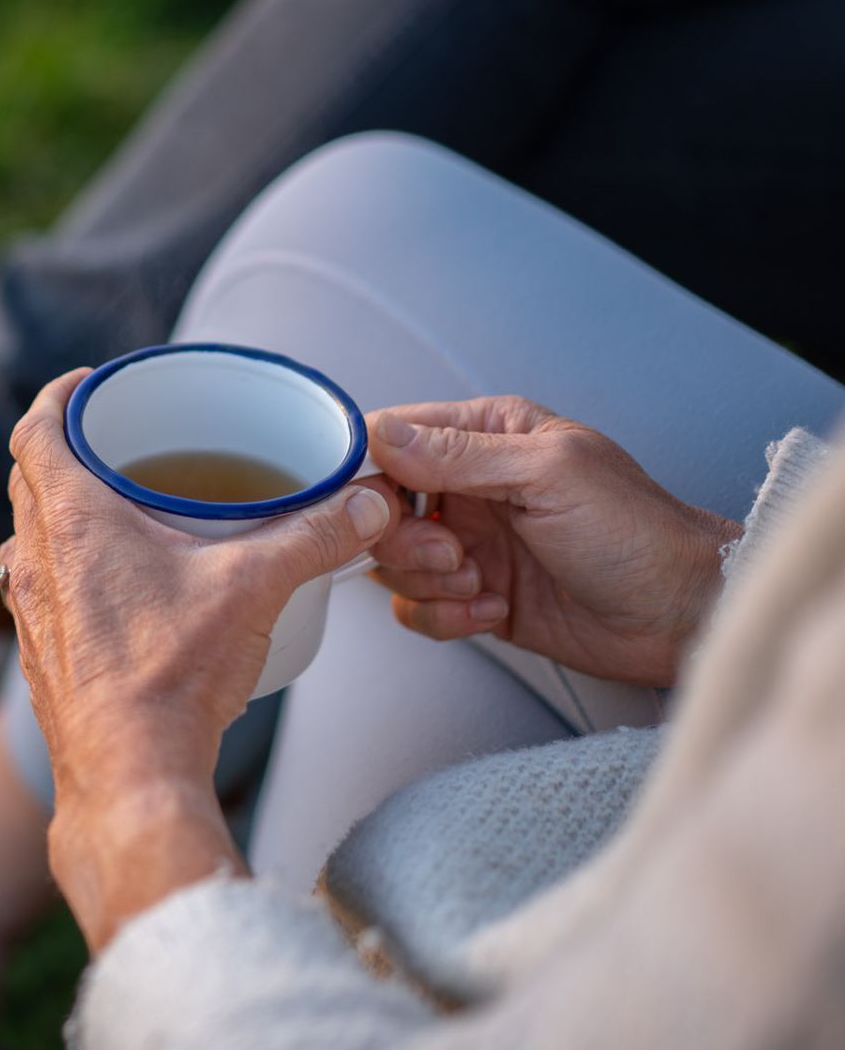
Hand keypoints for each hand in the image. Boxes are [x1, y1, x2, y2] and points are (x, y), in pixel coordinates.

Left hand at [0, 369, 394, 948]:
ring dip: (66, 511)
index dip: (60, 395)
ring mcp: (30, 610)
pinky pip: (44, 588)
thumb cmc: (171, 676)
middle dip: (71, 447)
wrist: (129, 776)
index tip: (91, 384)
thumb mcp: (254, 588)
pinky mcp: (40, 654)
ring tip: (124, 507)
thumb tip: (368, 503)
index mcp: (69, 518)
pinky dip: (71, 567)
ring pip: (32, 535)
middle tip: (121, 438)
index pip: (36, 428)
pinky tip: (121, 586)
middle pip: (31, 477)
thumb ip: (315, 535)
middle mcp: (32, 558)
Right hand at [365, 396, 738, 685]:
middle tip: (450, 552)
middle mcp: (469, 486)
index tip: (378, 505)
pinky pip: (417, 607)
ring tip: (479, 583)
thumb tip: (381, 432)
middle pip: (378, 506)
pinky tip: (493, 610)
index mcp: (487, 436)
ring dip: (426, 580)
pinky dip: (444, 616)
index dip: (369, 472)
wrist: (680, 617)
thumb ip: (458, 454)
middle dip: (402, 537)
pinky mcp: (472, 596)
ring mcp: (470, 543)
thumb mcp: (548, 474)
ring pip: (392, 560)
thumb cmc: (636, 533)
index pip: (391, 437)